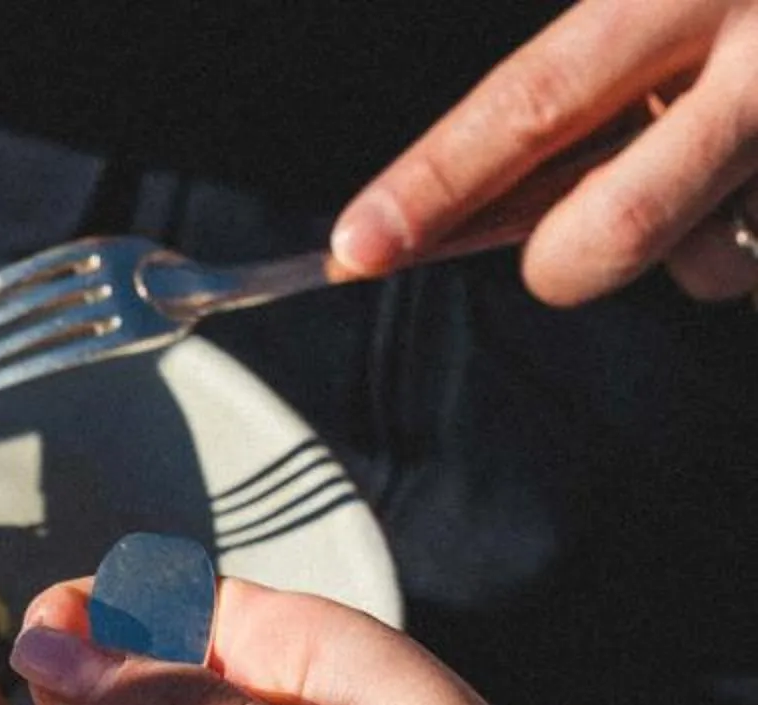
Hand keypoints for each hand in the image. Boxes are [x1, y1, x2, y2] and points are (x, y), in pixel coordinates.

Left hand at [331, 0, 757, 302]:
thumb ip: (605, 64)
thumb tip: (497, 185)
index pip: (536, 100)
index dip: (437, 181)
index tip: (357, 245)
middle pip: (606, 239)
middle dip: (563, 259)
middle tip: (565, 229)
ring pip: (704, 268)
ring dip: (697, 232)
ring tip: (736, 137)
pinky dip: (753, 227)